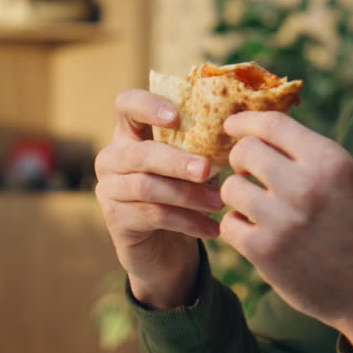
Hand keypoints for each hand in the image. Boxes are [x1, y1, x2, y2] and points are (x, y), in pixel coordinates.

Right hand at [94, 89, 224, 309]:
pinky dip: (188, 221)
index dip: (147, 105)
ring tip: (218, 202)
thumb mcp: (192, 164)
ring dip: (188, 195)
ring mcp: (109, 189)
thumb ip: (204, 144)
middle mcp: (113, 157)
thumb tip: (243, 128)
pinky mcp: (115, 219)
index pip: (126, 104)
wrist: (166, 248)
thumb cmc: (183, 192)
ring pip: (147, 187)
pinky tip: (213, 228)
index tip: (176, 117)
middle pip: (141, 153)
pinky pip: (153, 215)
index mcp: (131, 132)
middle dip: (177, 161)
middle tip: (208, 169)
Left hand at [218, 111, 352, 352]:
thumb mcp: (349, 180)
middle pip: (245, 151)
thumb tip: (264, 131)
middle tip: (247, 173)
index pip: (272, 123)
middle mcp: (305, 185)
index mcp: (330, 160)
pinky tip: (254, 231)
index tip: (233, 125)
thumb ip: (310, 155)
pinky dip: (237, 227)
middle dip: (240, 160)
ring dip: (237, 195)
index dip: (246, 121)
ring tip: (254, 206)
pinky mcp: (265, 252)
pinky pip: (229, 224)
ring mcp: (282, 219)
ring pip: (231, 187)